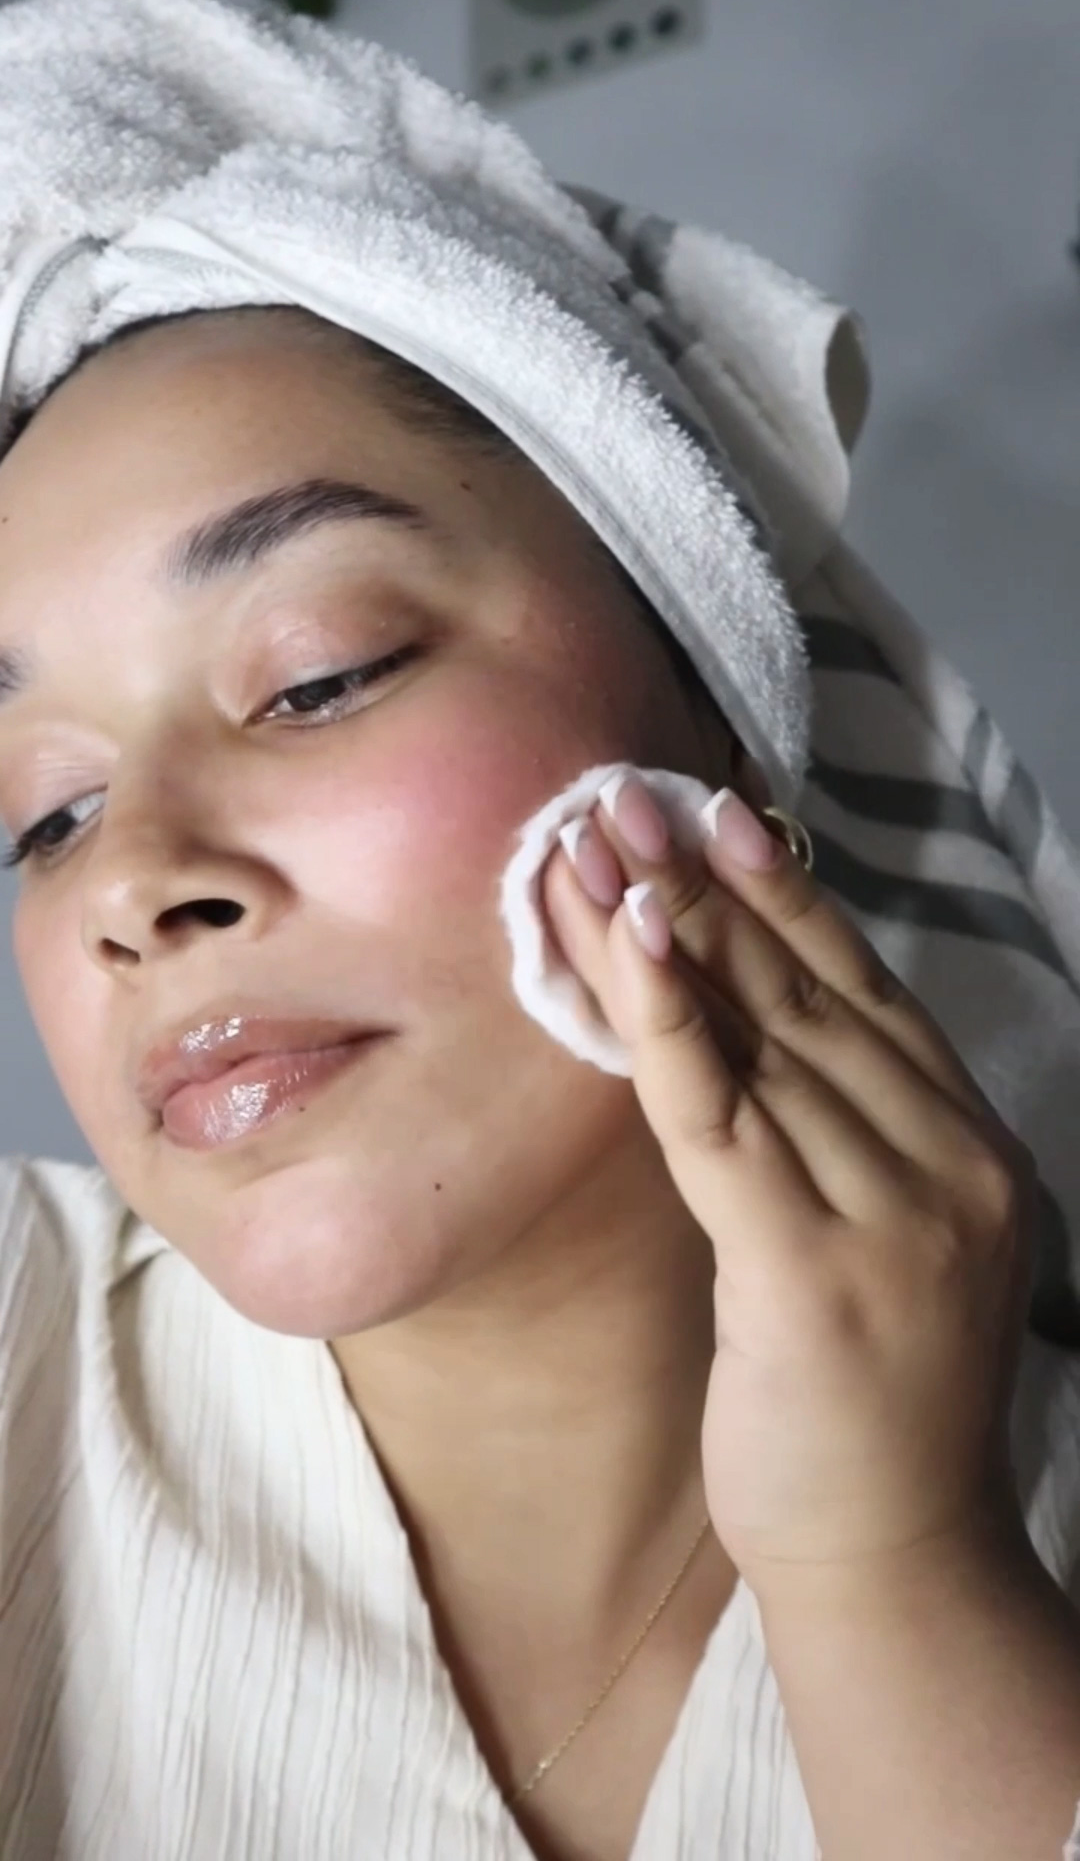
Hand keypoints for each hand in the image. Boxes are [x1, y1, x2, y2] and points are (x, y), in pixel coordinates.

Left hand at [541, 767, 1037, 1594]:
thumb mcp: (878, 1239)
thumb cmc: (870, 1399)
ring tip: (596, 845)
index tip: (719, 808)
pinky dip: (669, 1023)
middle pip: (808, 995)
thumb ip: (840, 1132)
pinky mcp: (813, 1274)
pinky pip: (720, 1121)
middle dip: (709, 885)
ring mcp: (895, 1217)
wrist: (899, 1556)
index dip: (786, 895)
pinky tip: (630, 944)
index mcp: (971, 1146)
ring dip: (665, 933)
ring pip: (758, 1040)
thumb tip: (744, 1015)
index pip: (866, 989)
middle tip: (628, 794)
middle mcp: (950, 1164)